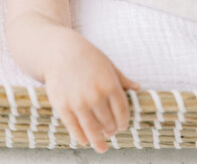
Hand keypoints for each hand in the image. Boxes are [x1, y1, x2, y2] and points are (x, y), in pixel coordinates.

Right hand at [43, 33, 139, 153]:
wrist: (59, 51)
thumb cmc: (87, 57)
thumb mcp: (108, 65)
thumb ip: (122, 79)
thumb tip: (137, 88)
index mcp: (110, 85)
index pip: (122, 112)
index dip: (123, 123)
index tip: (122, 127)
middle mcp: (95, 95)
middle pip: (108, 123)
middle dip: (111, 130)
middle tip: (110, 132)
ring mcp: (78, 102)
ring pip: (92, 130)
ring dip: (98, 140)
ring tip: (101, 146)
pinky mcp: (62, 106)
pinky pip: (74, 127)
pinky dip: (80, 137)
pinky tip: (84, 140)